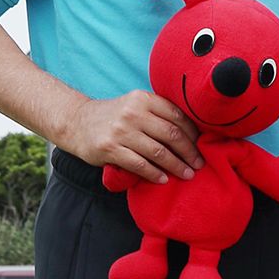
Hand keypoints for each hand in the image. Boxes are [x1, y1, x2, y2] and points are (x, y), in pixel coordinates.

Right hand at [64, 90, 201, 182]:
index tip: (202, 146)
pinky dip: (154, 174)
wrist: (76, 122)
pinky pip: (139, 165)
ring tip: (187, 174)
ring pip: (158, 152)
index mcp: (143, 99)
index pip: (177, 116)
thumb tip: (192, 133)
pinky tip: (163, 179)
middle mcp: (133, 112)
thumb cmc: (113, 117)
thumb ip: (158, 114)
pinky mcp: (110, 149)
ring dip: (176, 166)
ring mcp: (121, 131)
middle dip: (190, 152)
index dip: (193, 133)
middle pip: (172, 135)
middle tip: (200, 164)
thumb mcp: (135, 105)